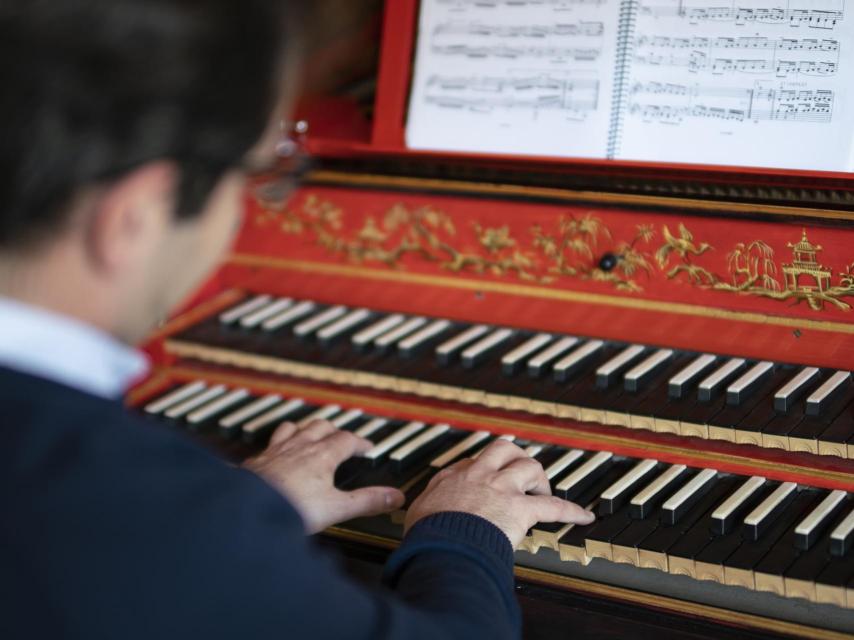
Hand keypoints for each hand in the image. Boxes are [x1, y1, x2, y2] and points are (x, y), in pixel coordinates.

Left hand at [244, 420, 404, 532]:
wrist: (247, 508)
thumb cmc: (291, 507)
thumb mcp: (337, 508)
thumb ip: (367, 501)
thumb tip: (395, 498)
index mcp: (322, 454)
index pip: (347, 439)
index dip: (360, 443)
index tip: (367, 448)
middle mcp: (300, 446)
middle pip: (321, 426)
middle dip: (334, 430)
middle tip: (341, 438)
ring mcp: (276, 450)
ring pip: (294, 428)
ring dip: (305, 429)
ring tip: (310, 434)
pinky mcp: (258, 460)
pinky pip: (271, 442)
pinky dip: (279, 443)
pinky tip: (276, 452)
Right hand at [404, 439, 594, 547]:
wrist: (443, 545)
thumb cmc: (429, 535)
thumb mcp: (417, 512)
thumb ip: (426, 503)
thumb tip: (419, 505)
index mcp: (453, 477)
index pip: (474, 462)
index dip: (486, 469)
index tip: (490, 478)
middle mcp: (479, 475)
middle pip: (504, 449)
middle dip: (515, 459)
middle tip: (521, 475)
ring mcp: (502, 489)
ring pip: (530, 466)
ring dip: (539, 479)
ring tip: (542, 493)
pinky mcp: (520, 509)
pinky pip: (554, 507)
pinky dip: (572, 511)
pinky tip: (584, 517)